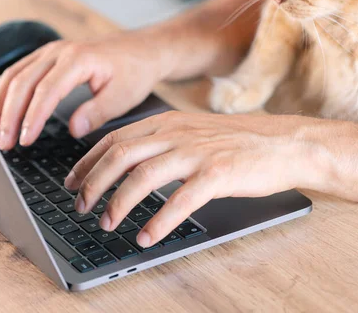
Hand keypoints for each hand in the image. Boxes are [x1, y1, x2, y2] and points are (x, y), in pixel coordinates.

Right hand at [0, 33, 171, 149]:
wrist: (143, 50)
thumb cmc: (135, 71)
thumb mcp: (124, 96)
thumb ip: (97, 112)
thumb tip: (74, 129)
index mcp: (79, 59)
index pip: (46, 91)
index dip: (32, 117)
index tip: (24, 140)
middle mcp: (60, 51)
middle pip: (23, 82)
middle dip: (9, 114)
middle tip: (3, 143)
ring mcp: (51, 51)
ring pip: (14, 74)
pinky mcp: (48, 55)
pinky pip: (17, 70)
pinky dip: (1, 88)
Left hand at [64, 112, 328, 247]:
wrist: (284, 143)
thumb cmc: (240, 142)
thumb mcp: (196, 131)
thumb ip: (165, 141)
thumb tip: (132, 162)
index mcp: (169, 121)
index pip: (116, 138)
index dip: (88, 162)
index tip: (73, 181)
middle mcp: (178, 133)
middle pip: (121, 156)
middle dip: (93, 183)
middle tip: (80, 206)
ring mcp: (198, 152)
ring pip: (143, 176)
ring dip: (119, 203)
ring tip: (107, 224)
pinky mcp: (218, 173)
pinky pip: (180, 201)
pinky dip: (159, 221)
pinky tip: (147, 237)